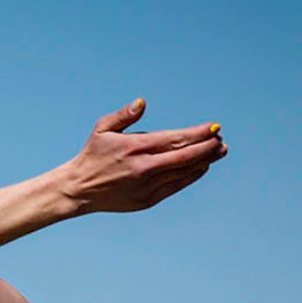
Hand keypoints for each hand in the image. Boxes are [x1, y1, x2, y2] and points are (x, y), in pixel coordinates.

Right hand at [48, 99, 225, 216]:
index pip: (176, 139)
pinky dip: (191, 176)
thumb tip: (142, 102)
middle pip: (185, 156)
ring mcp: (147, 186)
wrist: (79, 190)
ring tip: (219, 152)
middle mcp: (144, 168)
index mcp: (135, 148)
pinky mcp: (148, 200)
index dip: (198, 134)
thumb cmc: (93, 155)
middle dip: (207, 147)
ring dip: (204, 161)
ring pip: (184, 172)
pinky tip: (201, 167)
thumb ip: (124, 115)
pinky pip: (176, 186)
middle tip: (221, 140)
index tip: (215, 127)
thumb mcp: (102, 129)